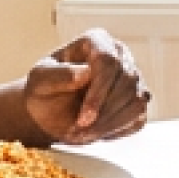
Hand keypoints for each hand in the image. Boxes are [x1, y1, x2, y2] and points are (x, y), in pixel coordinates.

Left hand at [22, 32, 149, 142]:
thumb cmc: (45, 91)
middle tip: (79, 132)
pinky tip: (96, 133)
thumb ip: (58, 75)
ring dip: (110, 124)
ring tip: (84, 136)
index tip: (83, 117)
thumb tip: (85, 72)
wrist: (51, 112)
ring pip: (137, 100)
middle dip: (103, 113)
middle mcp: (120, 55)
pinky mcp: (137, 101)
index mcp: (96, 41)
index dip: (99, 92)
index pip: (108, 61)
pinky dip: (117, 130)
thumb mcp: (40, 81)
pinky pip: (138, 117)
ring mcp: (133, 78)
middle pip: (127, 81)